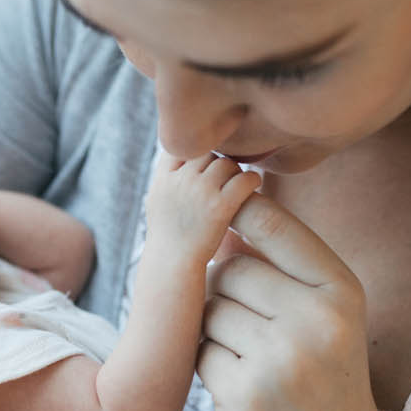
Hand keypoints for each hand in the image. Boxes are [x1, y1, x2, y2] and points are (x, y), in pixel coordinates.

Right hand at [145, 154, 260, 266]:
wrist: (173, 266)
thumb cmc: (168, 236)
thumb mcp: (157, 200)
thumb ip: (170, 176)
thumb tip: (183, 153)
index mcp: (164, 178)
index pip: (183, 144)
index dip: (197, 149)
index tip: (205, 164)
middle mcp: (181, 180)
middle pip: (208, 151)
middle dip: (218, 161)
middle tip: (226, 176)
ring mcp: (200, 192)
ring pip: (227, 163)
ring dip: (235, 172)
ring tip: (237, 184)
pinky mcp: (220, 207)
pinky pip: (245, 179)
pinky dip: (252, 180)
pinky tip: (253, 187)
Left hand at [198, 191, 395, 410]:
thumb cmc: (326, 385)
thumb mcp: (327, 318)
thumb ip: (282, 266)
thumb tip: (221, 212)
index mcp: (341, 290)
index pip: (271, 222)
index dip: (236, 211)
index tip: (221, 213)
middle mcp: (316, 320)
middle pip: (229, 269)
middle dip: (224, 291)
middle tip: (251, 329)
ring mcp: (280, 360)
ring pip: (208, 312)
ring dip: (215, 334)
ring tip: (253, 363)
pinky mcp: (244, 398)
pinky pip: (199, 356)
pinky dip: (211, 371)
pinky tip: (244, 393)